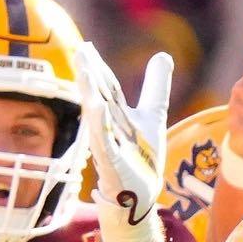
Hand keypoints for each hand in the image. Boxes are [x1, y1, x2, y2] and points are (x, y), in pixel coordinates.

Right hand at [87, 49, 173, 241]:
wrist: (139, 194)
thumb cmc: (142, 156)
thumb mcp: (153, 114)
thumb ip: (155, 86)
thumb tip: (161, 55)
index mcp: (117, 114)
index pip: (106, 86)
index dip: (98, 67)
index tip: (86, 47)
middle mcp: (109, 127)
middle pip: (99, 96)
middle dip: (89, 75)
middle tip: (81, 51)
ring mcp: (108, 145)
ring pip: (97, 117)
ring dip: (90, 95)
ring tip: (85, 73)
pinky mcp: (112, 163)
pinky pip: (104, 144)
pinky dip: (101, 127)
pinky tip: (97, 110)